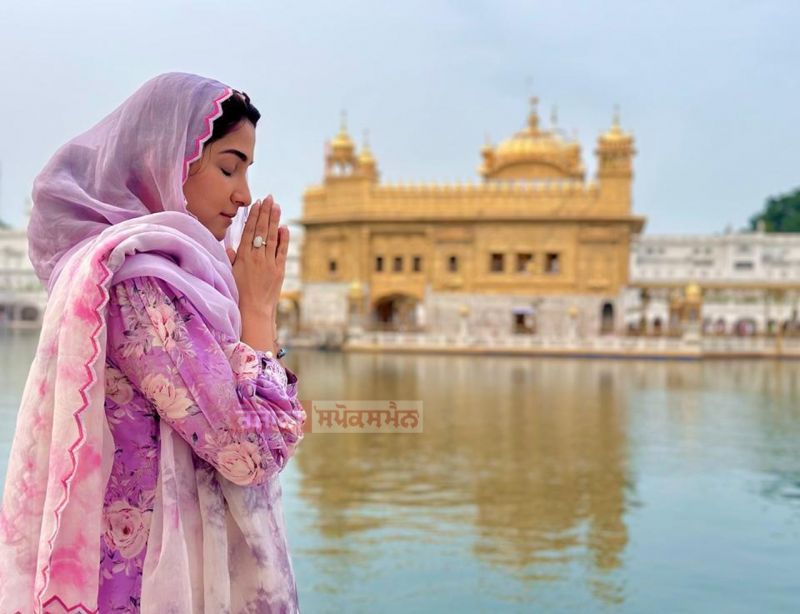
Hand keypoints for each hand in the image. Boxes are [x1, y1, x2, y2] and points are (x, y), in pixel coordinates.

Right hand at [225, 194, 288, 316]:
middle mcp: (257, 257)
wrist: (253, 312)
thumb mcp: (229, 275)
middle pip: (262, 230)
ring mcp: (269, 263)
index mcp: (243, 257)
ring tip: (277, 206)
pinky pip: (282, 251)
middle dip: (265, 212)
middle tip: (269, 198)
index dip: (254, 216)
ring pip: (273, 237)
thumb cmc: (238, 295)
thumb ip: (230, 260)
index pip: (249, 231)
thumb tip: (230, 247)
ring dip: (275, 220)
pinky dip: (284, 238)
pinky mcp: (279, 271)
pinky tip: (284, 227)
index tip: (256, 204)